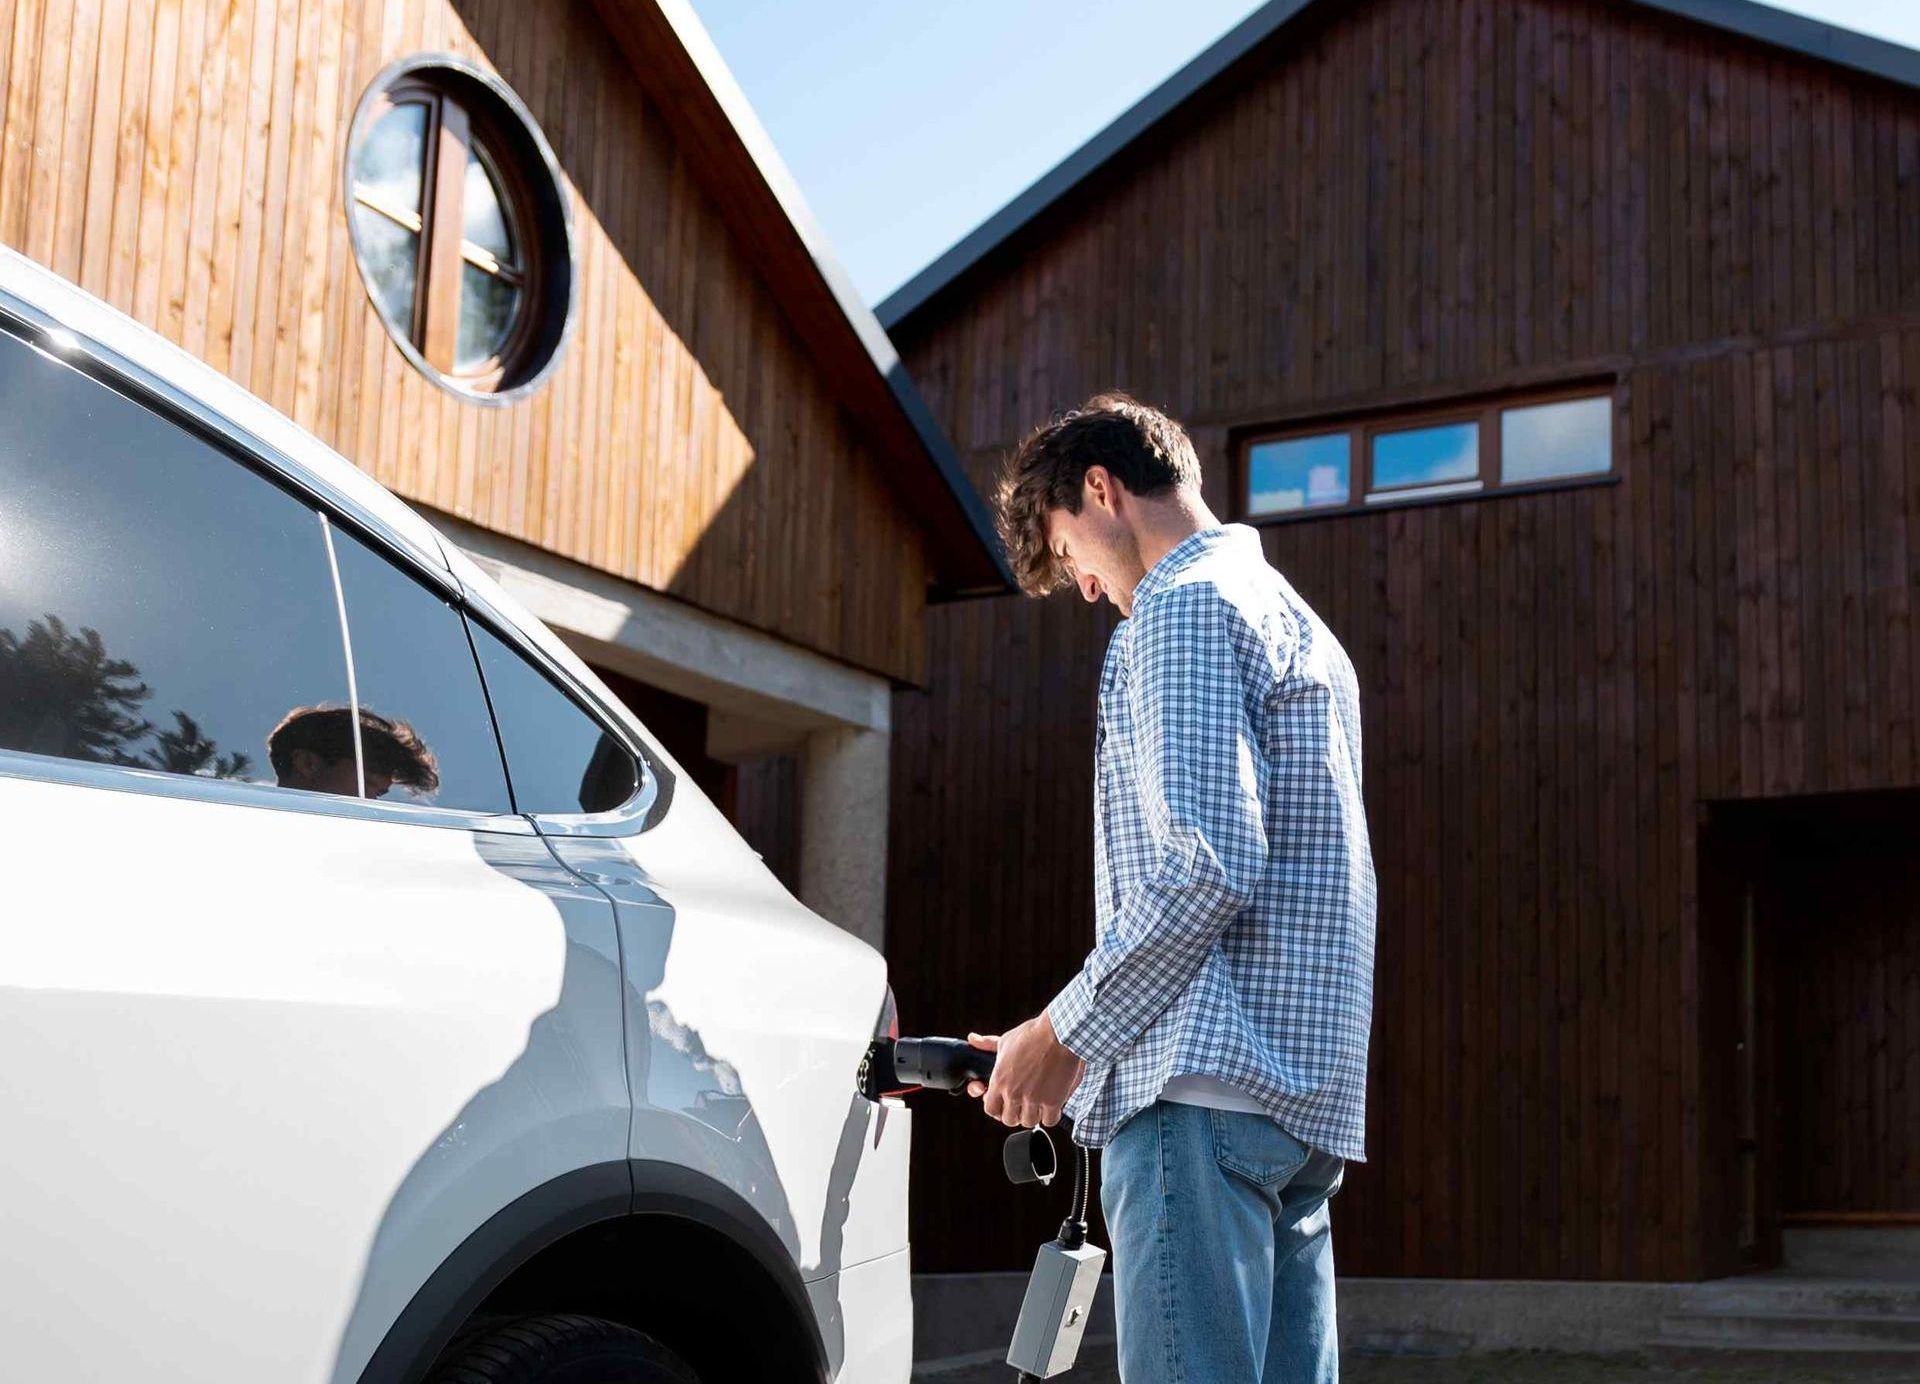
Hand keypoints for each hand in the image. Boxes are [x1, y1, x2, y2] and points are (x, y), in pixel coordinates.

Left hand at [967, 1012, 1083, 1128]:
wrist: (1059, 1034)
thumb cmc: (1033, 1034)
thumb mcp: (1006, 1040)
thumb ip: (988, 1045)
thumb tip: (972, 1040)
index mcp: (999, 1081)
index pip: (990, 1109)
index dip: (997, 1109)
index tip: (1004, 1104)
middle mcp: (1013, 1093)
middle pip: (1009, 1119)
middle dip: (1015, 1113)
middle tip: (1022, 1104)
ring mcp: (1033, 1099)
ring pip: (1028, 1121)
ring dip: (1033, 1115)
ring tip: (1038, 1104)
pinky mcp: (1052, 1102)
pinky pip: (1048, 1121)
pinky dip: (1050, 1115)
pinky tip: (1052, 1105)